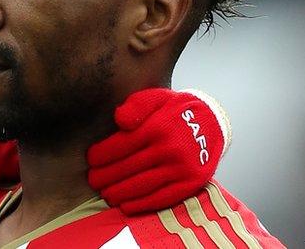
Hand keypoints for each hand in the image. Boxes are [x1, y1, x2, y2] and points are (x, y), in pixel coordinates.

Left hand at [86, 88, 229, 214]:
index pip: (121, 145)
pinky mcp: (190, 183)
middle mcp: (169, 149)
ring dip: (119, 192)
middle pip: (128, 168)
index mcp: (158, 127)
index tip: (91, 160)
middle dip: (106, 176)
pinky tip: (126, 206)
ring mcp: (181, 169)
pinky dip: (141, 204)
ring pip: (142, 186)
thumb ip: (137, 105)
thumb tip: (119, 120)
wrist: (213, 123)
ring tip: (105, 194)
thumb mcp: (157, 97)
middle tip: (93, 180)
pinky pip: (162, 198)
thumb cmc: (176, 110)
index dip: (102, 154)